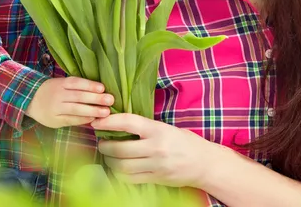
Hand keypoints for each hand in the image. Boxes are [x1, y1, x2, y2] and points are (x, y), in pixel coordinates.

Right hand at [26, 77, 114, 127]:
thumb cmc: (53, 90)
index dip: (90, 85)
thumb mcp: (61, 83)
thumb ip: (77, 86)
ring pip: (76, 109)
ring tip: (106, 112)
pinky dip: (83, 120)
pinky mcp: (54, 120)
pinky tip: (93, 119)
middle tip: (110, 100)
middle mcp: (58, 95)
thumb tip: (100, 90)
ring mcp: (55, 108)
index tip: (103, 88)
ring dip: (92, 111)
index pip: (77, 83)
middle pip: (78, 96)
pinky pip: (71, 120)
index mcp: (61, 83)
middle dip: (95, 99)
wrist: (30, 99)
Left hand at [92, 113, 212, 187]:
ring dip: (110, 161)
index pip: (128, 122)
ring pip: (122, 166)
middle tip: (101, 142)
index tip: (96, 121)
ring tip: (108, 155)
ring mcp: (155, 166)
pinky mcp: (156, 180)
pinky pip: (130, 179)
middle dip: (105, 146)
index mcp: (158, 129)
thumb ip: (145, 127)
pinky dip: (119, 174)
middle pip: (120, 148)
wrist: (203, 163)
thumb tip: (118, 124)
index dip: (109, 121)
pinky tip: (118, 168)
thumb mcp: (165, 127)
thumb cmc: (183, 141)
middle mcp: (156, 147)